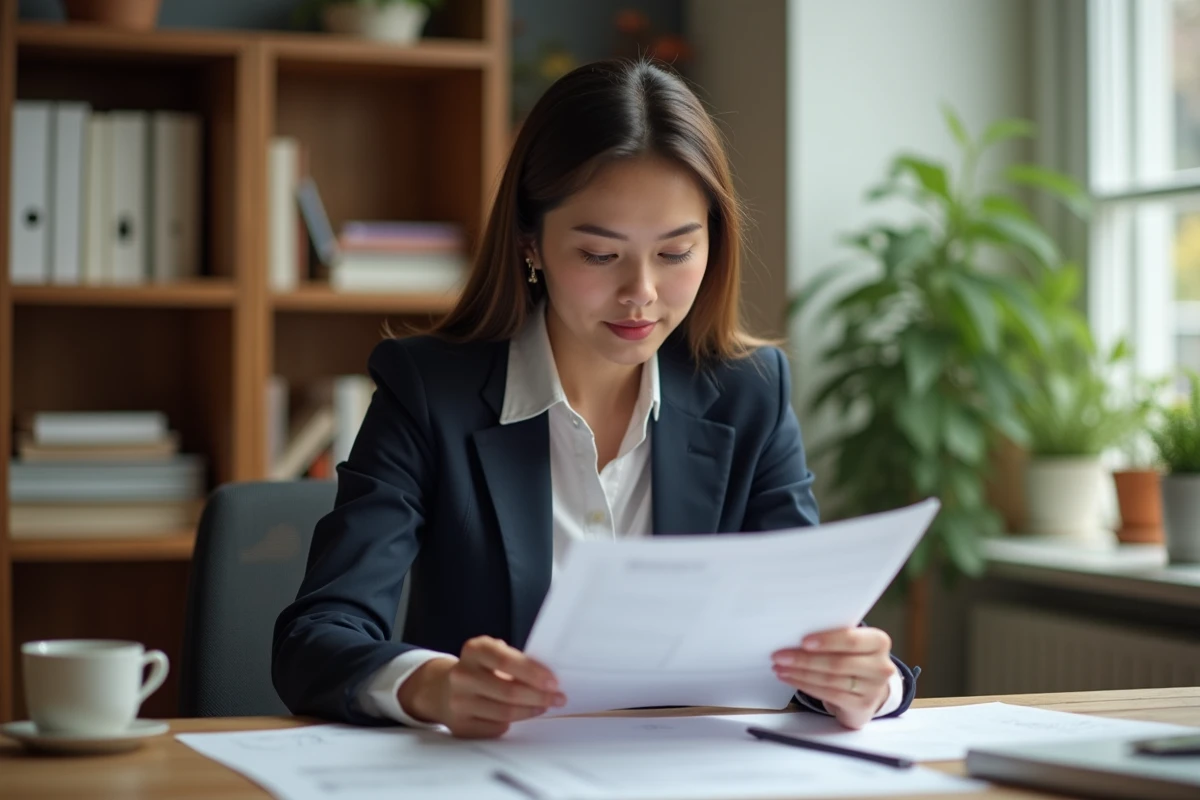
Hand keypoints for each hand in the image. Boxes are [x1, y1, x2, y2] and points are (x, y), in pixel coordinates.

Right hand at [397, 636, 565, 738]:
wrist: (442, 689)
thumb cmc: (480, 669)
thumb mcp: (493, 653)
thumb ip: (516, 660)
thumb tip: (549, 678)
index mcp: (474, 650)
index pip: (506, 661)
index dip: (533, 672)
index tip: (554, 681)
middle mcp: (462, 675)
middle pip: (509, 691)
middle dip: (540, 696)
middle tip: (558, 698)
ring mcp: (458, 702)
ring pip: (505, 713)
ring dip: (531, 711)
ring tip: (545, 706)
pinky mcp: (460, 726)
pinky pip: (497, 728)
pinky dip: (514, 722)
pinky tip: (522, 714)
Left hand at [772, 627, 895, 729]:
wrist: (869, 689)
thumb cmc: (853, 658)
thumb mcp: (851, 644)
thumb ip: (834, 636)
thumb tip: (796, 633)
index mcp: (879, 642)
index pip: (852, 640)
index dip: (827, 641)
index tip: (803, 641)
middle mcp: (881, 666)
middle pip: (837, 662)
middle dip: (804, 659)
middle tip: (779, 655)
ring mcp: (873, 688)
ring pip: (830, 679)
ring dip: (800, 673)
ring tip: (780, 667)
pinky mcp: (861, 705)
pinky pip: (828, 694)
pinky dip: (805, 685)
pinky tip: (790, 678)